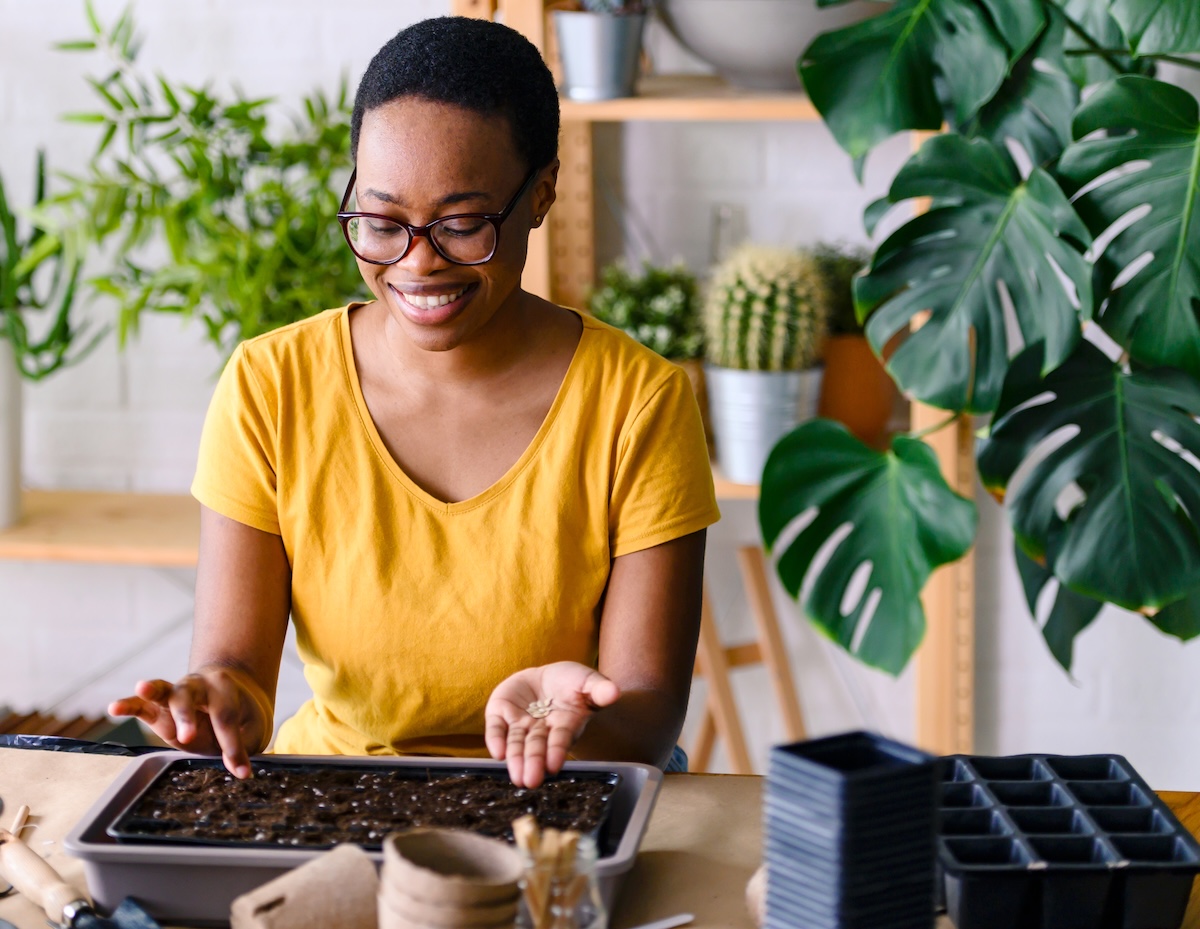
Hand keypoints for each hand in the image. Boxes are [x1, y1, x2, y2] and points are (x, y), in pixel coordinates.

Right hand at [107, 667, 270, 778]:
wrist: (229, 690)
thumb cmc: (240, 713)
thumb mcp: (251, 728)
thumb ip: (242, 745)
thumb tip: (240, 772)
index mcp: (225, 689)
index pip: (225, 717)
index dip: (233, 745)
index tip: (242, 771)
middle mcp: (198, 686)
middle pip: (191, 698)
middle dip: (187, 717)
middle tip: (188, 737)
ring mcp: (176, 694)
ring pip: (165, 691)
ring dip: (153, 691)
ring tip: (142, 688)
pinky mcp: (158, 708)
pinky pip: (141, 704)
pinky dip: (128, 704)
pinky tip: (114, 708)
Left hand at [484, 661, 619, 787]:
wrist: (546, 677)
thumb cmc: (571, 683)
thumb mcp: (587, 681)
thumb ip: (599, 689)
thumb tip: (615, 692)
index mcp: (564, 724)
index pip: (560, 738)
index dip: (557, 750)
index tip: (553, 766)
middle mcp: (540, 730)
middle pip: (536, 746)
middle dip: (533, 763)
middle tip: (530, 781)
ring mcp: (519, 723)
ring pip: (516, 743)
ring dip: (515, 759)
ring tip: (516, 777)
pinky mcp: (500, 713)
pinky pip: (495, 727)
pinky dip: (494, 739)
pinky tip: (496, 753)